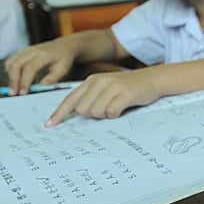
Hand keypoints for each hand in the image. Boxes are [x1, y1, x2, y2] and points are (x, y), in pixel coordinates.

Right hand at [4, 40, 77, 95]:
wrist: (63, 45)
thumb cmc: (64, 58)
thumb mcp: (63, 69)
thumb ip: (52, 78)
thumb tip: (40, 87)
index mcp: (43, 55)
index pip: (29, 68)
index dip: (24, 81)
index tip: (23, 93)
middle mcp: (32, 51)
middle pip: (16, 65)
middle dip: (13, 81)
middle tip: (13, 93)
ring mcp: (25, 50)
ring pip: (10, 63)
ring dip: (10, 77)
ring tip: (15, 88)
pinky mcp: (21, 51)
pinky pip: (11, 61)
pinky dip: (10, 71)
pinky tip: (17, 80)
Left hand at [46, 67, 160, 125]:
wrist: (154, 79)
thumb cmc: (128, 87)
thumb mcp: (107, 87)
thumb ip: (91, 96)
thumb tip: (76, 112)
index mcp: (92, 80)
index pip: (70, 99)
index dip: (59, 113)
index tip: (50, 125)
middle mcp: (99, 82)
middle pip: (82, 109)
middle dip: (92, 114)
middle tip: (106, 109)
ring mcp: (112, 87)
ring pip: (96, 112)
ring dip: (105, 115)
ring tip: (116, 106)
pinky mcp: (124, 94)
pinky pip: (111, 112)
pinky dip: (116, 115)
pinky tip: (123, 108)